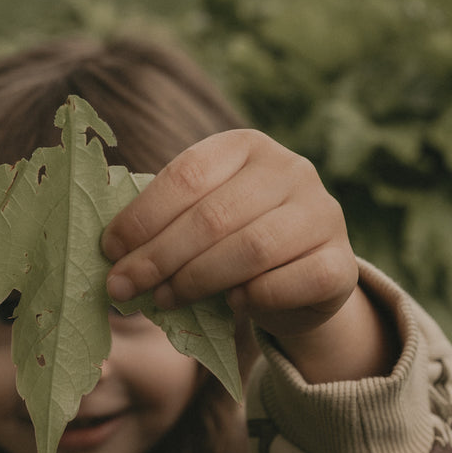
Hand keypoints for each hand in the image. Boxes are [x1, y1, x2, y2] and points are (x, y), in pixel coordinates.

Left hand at [103, 130, 396, 381]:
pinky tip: (232, 306)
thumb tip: (112, 254)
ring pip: (251, 249)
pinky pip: (294, 282)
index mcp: (246, 146)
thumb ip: (166, 227)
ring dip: (198, 280)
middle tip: (124, 287)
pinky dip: (256, 298)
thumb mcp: (202, 222)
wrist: (304, 282)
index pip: (187, 174)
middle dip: (160, 256)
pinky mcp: (342, 263)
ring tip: (164, 300)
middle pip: (213, 216)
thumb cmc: (235, 246)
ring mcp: (323, 214)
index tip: (109, 250)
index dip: (142, 216)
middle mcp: (291, 170)